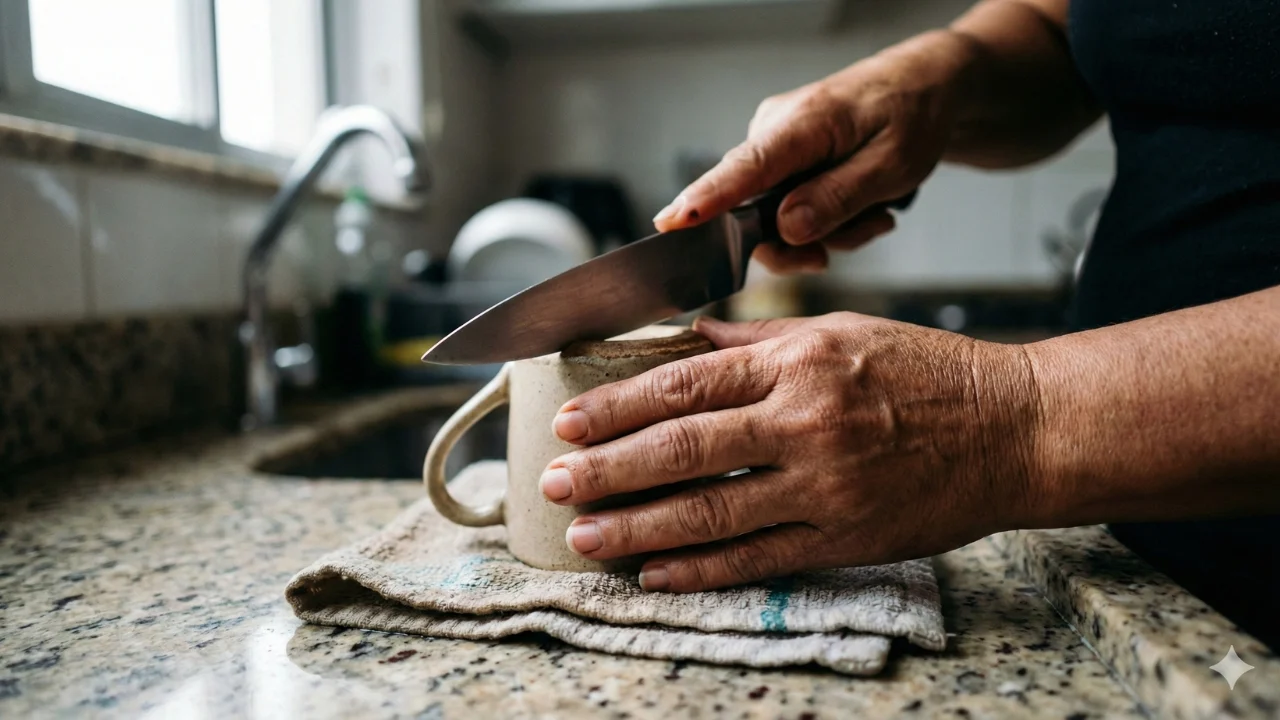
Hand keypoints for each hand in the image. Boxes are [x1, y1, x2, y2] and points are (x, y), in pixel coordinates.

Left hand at [538, 314, 1043, 591]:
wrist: (1015, 428)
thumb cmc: (927, 372)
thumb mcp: (842, 333)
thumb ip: (756, 345)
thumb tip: (684, 344)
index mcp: (797, 363)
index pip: (685, 384)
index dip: (619, 405)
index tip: (571, 421)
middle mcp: (804, 422)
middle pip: (683, 448)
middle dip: (608, 468)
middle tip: (555, 481)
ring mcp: (825, 485)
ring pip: (711, 510)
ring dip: (637, 526)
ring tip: (585, 534)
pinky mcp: (846, 536)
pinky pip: (759, 558)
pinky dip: (701, 568)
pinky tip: (654, 572)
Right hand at [653, 31, 977, 272]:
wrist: (924, 87)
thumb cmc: (912, 114)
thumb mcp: (893, 164)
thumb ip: (837, 199)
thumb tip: (785, 228)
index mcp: (800, 124)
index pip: (743, 169)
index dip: (705, 201)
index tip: (670, 223)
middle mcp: (774, 132)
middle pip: (754, 213)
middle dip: (804, 239)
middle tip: (859, 234)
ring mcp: (774, 148)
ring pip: (775, 220)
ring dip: (827, 231)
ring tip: (873, 213)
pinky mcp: (781, 161)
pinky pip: (788, 210)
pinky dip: (826, 219)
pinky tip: (860, 206)